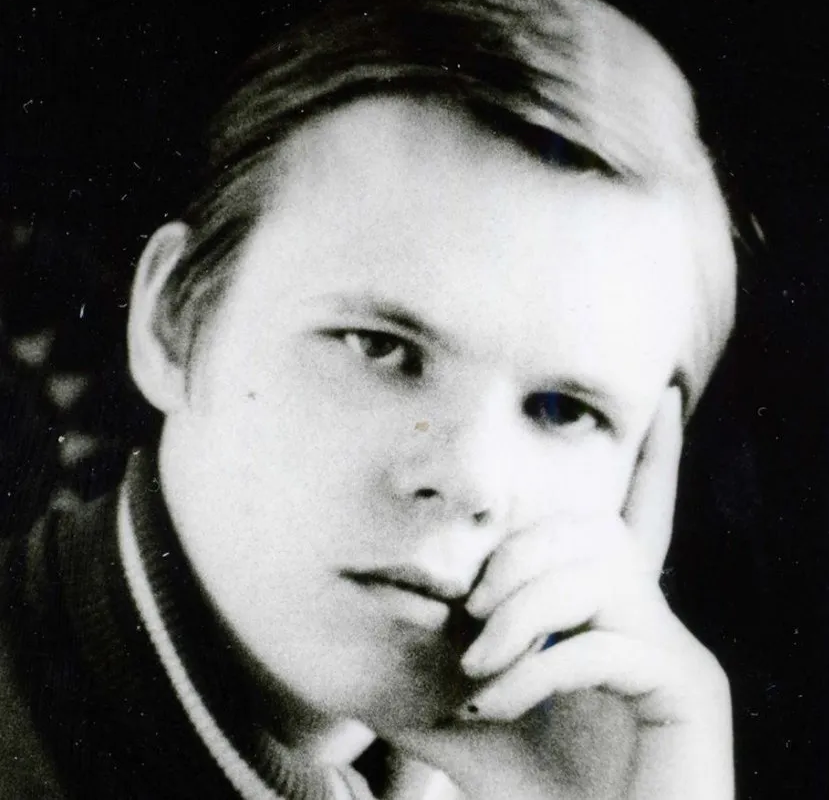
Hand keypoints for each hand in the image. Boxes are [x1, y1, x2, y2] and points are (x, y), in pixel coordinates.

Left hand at [383, 388, 733, 799]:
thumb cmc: (535, 790)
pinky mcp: (690, 689)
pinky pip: (604, 641)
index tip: (666, 397)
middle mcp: (654, 617)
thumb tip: (367, 634)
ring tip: (478, 663)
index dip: (657, 457)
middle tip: (470, 612)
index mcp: (611, 611)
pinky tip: (499, 701)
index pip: (638, 515)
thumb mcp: (469, 719)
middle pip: (591, 533)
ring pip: (596, 572)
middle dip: (517, 558)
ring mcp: (676, 651)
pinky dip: (538, 667)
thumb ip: (425, 674)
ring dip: (521, 611)